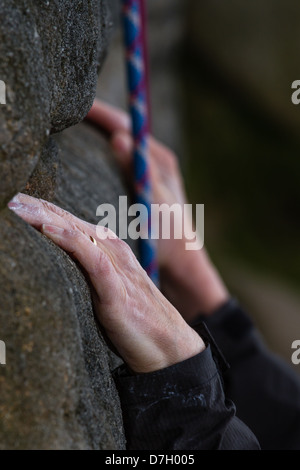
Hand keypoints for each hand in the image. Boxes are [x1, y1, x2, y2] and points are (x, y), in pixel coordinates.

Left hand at [8, 194, 204, 372]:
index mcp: (110, 251)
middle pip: (71, 222)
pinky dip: (71, 241)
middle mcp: (114, 253)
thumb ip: (89, 273)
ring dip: (48, 218)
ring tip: (20, 206)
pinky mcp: (119, 292)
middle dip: (39, 208)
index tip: (16, 203)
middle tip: (10, 196)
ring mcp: (118, 270)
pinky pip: (94, 261)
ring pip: (79, 234)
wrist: (170, 348)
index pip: (71, 224)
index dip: (43, 211)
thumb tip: (61, 267)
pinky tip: (49, 230)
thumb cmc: (137, 320)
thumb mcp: (108, 291)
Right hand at [86, 100, 228, 320]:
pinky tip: (83, 162)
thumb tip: (121, 136)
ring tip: (68, 130)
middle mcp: (155, 162)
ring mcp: (148, 174)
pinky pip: (117, 164)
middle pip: (121, 130)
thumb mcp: (156, 204)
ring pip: (118, 146)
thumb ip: (140, 171)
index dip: (100, 113)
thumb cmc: (170, 238)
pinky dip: (100, 156)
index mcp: (160, 160)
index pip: (126, 124)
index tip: (75, 104)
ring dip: (97, 136)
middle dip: (95, 120)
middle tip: (64, 112)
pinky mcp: (141, 188)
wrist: (179, 264)